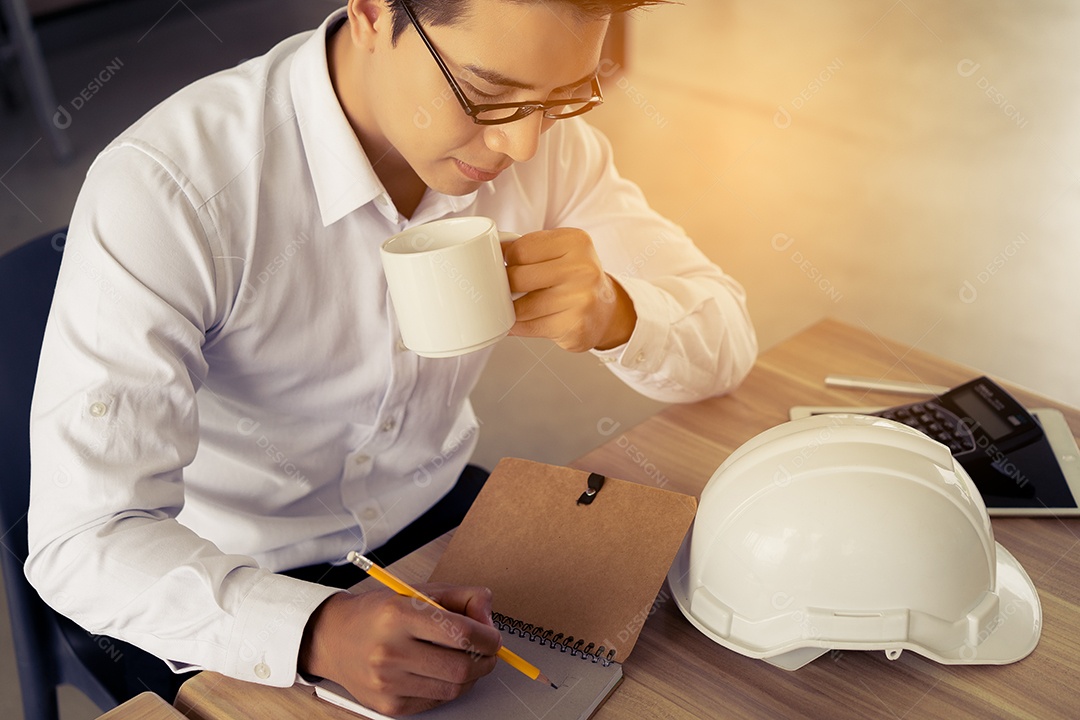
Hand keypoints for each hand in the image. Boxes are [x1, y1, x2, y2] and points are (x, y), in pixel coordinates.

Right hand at [299, 584, 500, 715]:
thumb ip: (462, 598)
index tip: (493, 636)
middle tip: (487, 651)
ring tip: (465, 660)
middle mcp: (390, 650)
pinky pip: (437, 701)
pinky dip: (449, 688)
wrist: (333, 638)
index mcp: (399, 614)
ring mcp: (388, 682)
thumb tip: (489, 621)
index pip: (461, 633)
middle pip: (461, 667)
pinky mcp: (389, 705)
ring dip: (471, 676)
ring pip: (453, 688)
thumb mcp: (419, 591)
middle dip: (485, 660)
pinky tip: (442, 672)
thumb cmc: (380, 612)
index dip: (488, 637)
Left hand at [502, 229, 636, 351]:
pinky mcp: (575, 327)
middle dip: (507, 286)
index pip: (520, 249)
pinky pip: (529, 328)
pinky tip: (525, 321)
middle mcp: (582, 269)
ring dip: (511, 309)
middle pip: (517, 278)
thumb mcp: (560, 251)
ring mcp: (581, 300)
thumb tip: (485, 251)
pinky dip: (518, 327)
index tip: (510, 266)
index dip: (507, 260)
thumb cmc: (574, 278)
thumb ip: (528, 248)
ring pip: (520, 308)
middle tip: (511, 288)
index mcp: (576, 242)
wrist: (606, 310)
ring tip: (518, 305)